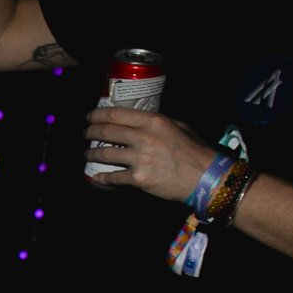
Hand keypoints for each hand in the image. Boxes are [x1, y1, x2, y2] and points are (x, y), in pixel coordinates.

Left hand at [82, 106, 218, 201]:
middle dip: (91, 132)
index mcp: (154, 122)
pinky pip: (113, 177)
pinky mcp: (139, 178)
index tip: (90, 116)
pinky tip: (95, 177)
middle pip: (107, 131)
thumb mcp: (179, 127)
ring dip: (92, 153)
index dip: (98, 114)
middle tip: (86, 133)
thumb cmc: (195, 151)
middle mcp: (144, 137)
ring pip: (105, 153)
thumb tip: (138, 120)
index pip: (117, 114)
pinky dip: (101, 177)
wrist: (206, 178)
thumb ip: (157, 122)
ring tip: (87, 153)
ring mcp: (140, 158)